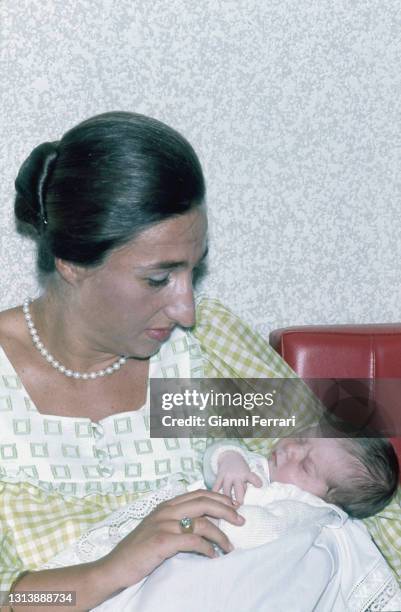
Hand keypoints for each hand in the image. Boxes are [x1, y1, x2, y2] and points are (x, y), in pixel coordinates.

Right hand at [101, 489, 244, 589]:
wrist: (115, 567)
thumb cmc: (138, 551)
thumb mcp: (158, 528)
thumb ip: (176, 521)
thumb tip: (203, 522)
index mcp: (166, 505)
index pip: (198, 493)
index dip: (219, 497)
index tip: (234, 505)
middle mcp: (166, 511)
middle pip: (204, 502)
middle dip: (226, 509)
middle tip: (241, 519)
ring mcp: (163, 525)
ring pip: (202, 522)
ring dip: (221, 535)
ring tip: (229, 546)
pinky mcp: (162, 541)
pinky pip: (193, 540)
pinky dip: (207, 548)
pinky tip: (213, 556)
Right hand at [212, 451, 262, 502]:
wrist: (230, 456)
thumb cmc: (241, 469)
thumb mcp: (246, 474)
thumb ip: (245, 486)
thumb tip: (243, 500)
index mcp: (246, 474)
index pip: (252, 477)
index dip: (256, 481)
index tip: (259, 485)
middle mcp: (236, 475)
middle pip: (238, 489)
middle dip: (239, 499)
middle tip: (239, 506)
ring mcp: (227, 476)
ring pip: (227, 490)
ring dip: (228, 499)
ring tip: (228, 508)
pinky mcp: (219, 476)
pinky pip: (216, 486)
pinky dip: (215, 493)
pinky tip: (215, 500)